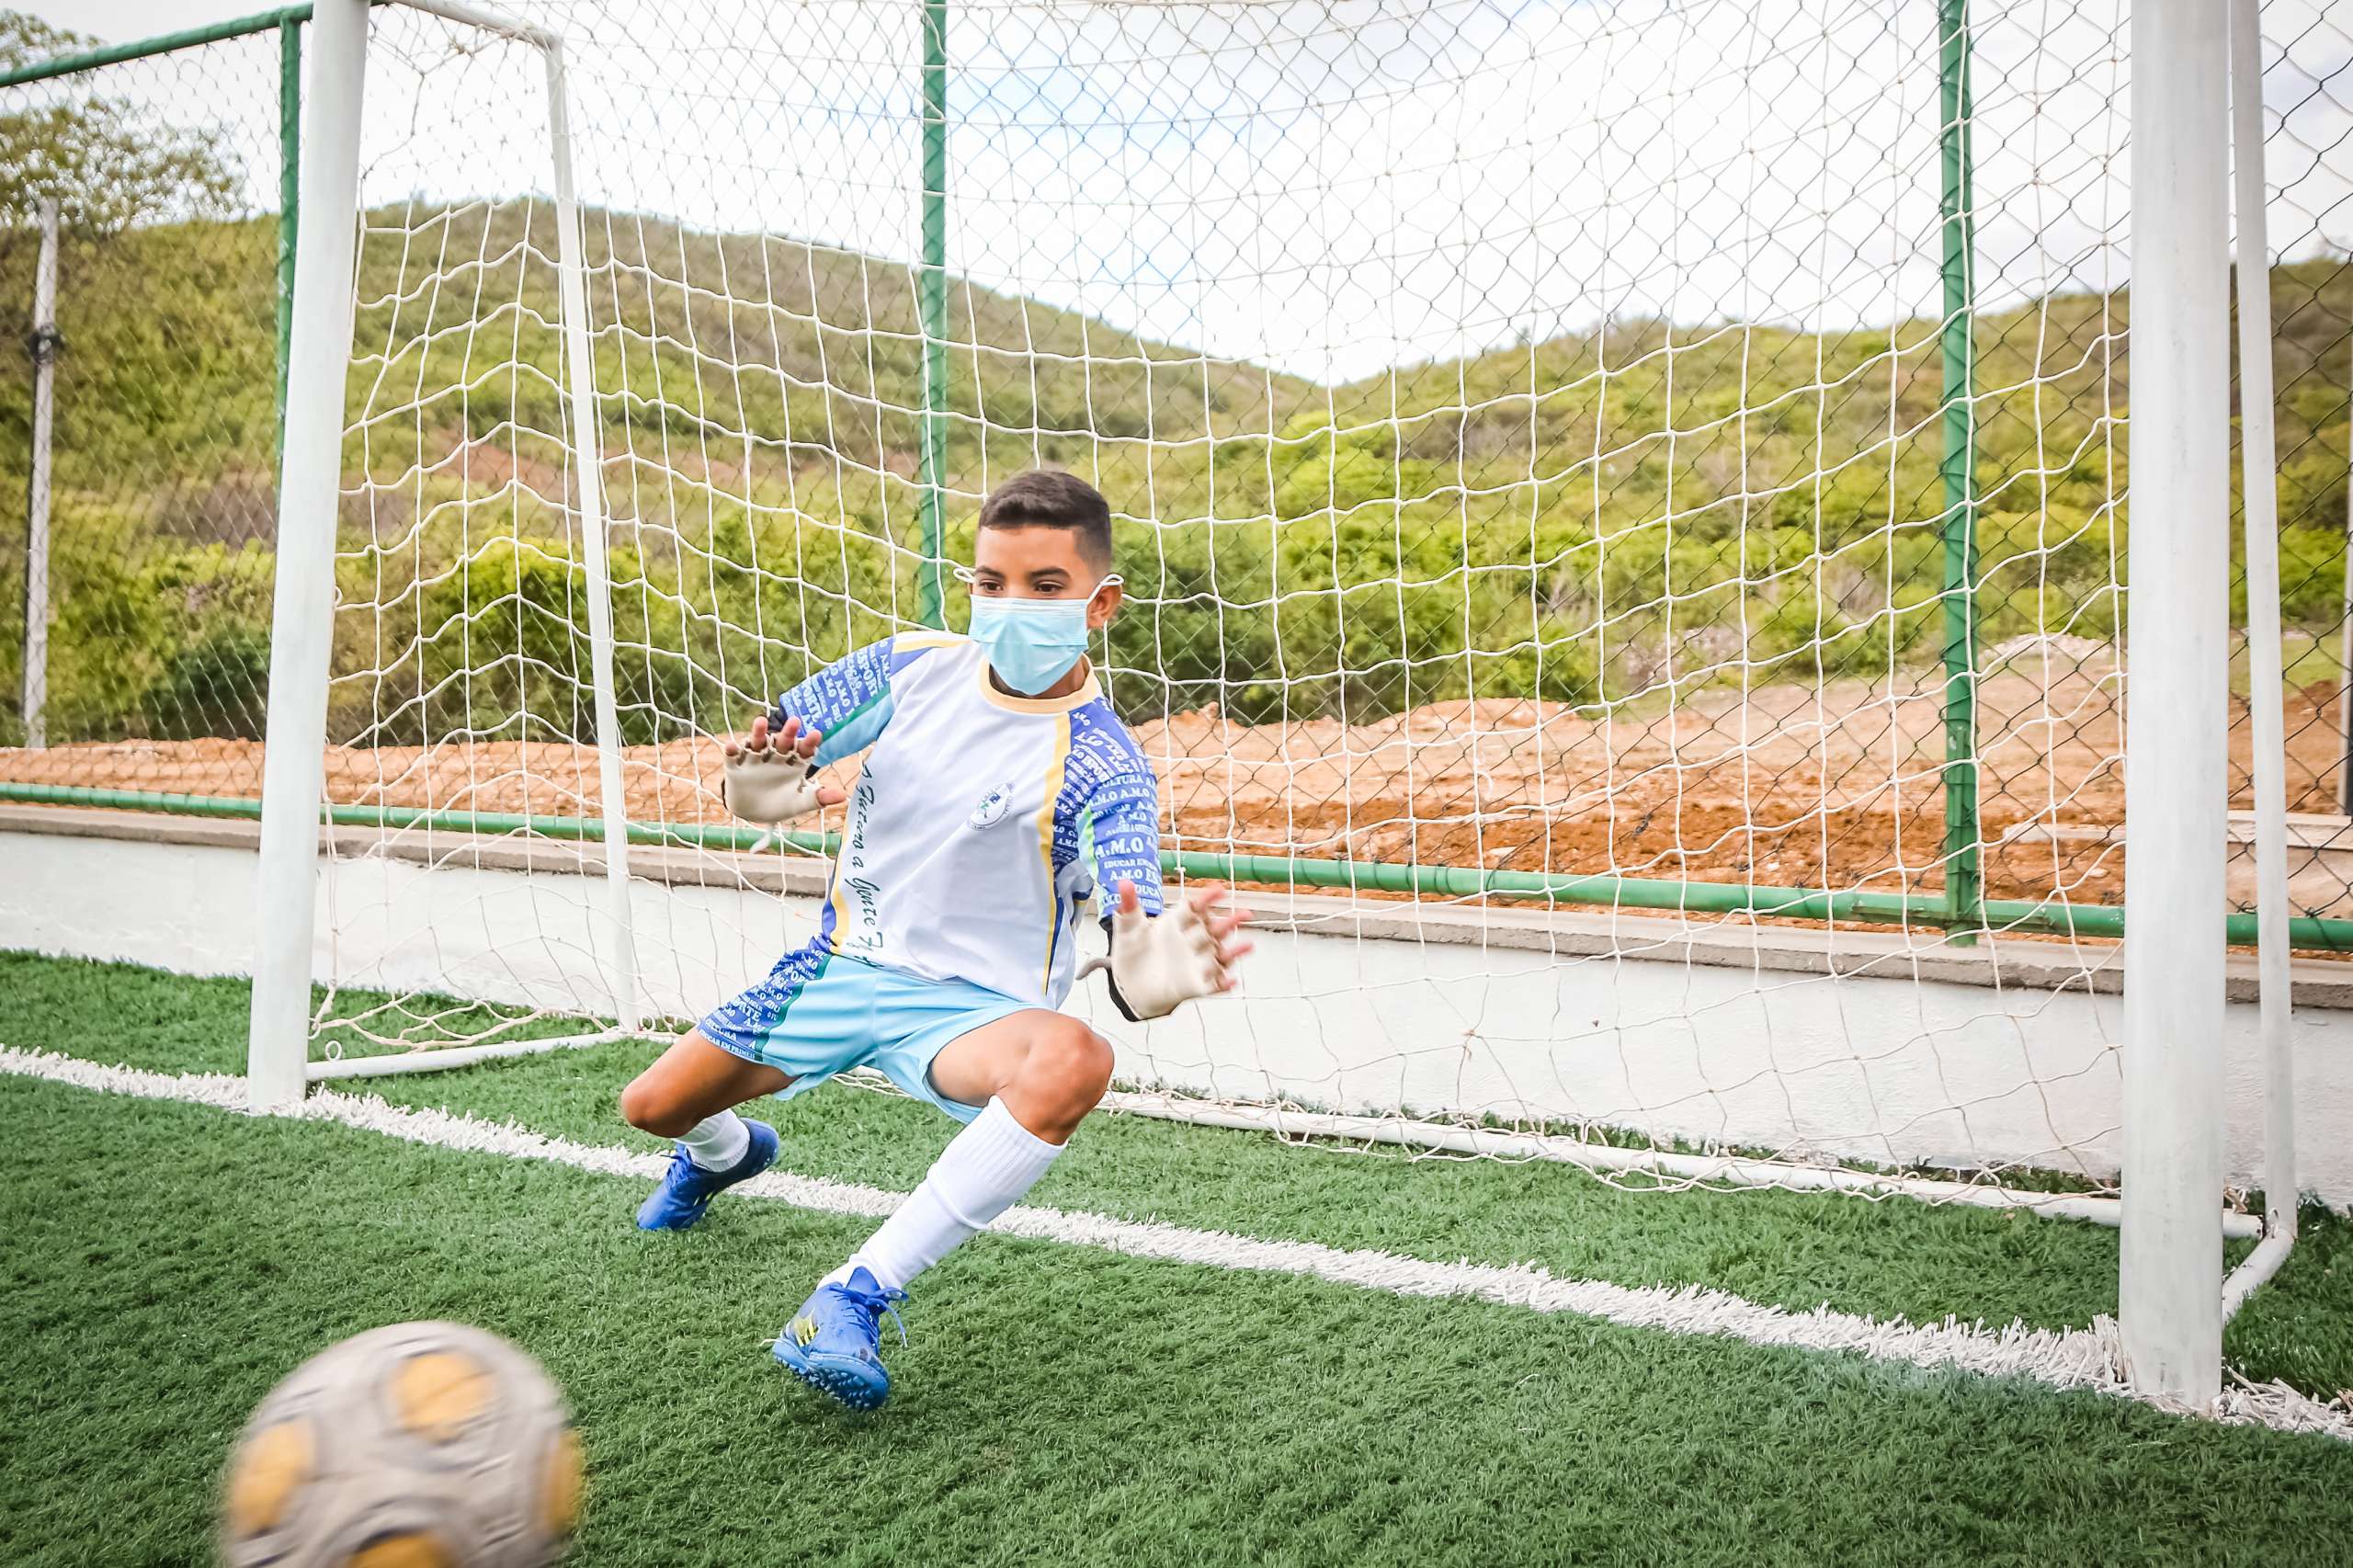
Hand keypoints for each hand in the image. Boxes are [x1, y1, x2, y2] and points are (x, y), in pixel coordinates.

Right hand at [720, 714, 845, 822]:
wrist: (753, 813)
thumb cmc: (780, 804)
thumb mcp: (800, 802)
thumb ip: (819, 798)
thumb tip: (843, 796)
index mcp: (792, 763)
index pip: (802, 750)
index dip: (809, 743)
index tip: (817, 734)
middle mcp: (774, 757)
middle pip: (782, 743)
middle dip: (788, 733)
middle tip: (795, 721)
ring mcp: (755, 761)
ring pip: (757, 743)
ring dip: (758, 733)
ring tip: (760, 721)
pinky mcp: (736, 768)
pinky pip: (733, 757)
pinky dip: (732, 751)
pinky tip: (732, 745)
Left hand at [1116, 879, 1252, 990]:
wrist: (1128, 984)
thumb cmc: (1132, 951)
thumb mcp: (1129, 927)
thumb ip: (1129, 905)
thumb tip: (1123, 881)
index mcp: (1179, 923)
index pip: (1196, 908)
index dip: (1207, 899)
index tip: (1219, 890)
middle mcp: (1192, 941)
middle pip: (1215, 930)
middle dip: (1230, 922)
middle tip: (1244, 913)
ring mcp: (1195, 964)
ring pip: (1220, 956)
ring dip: (1235, 952)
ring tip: (1248, 946)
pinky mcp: (1194, 986)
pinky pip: (1212, 985)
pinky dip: (1223, 984)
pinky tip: (1231, 981)